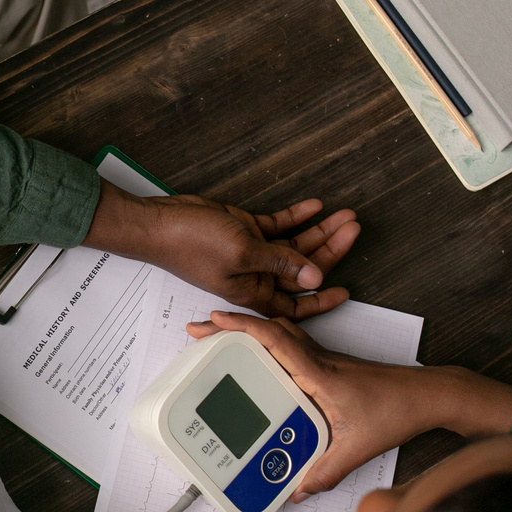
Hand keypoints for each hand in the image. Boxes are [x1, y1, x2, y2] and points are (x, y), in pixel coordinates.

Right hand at [83, 182, 360, 318]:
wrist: (159, 222)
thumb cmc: (190, 244)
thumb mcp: (242, 253)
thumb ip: (280, 263)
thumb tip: (315, 275)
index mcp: (252, 291)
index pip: (295, 304)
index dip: (321, 300)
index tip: (346, 291)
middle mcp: (255, 275)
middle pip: (302, 269)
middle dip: (330, 250)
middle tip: (352, 229)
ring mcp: (251, 253)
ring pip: (294, 246)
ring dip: (319, 231)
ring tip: (343, 215)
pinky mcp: (245, 232)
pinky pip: (279, 227)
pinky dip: (297, 218)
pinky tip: (316, 207)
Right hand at [186, 312, 511, 500]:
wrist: (430, 395)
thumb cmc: (398, 411)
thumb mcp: (358, 448)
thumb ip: (324, 471)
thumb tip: (297, 490)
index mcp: (319, 373)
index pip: (274, 341)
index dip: (242, 328)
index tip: (214, 321)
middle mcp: (319, 359)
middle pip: (267, 331)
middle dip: (230, 327)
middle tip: (199, 330)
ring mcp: (324, 358)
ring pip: (278, 333)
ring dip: (248, 331)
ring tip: (219, 338)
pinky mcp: (329, 364)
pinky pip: (290, 343)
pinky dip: (267, 341)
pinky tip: (258, 354)